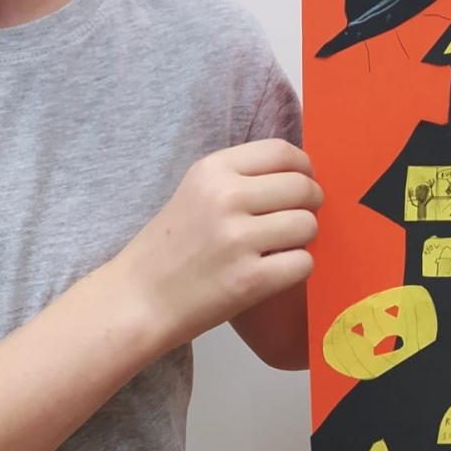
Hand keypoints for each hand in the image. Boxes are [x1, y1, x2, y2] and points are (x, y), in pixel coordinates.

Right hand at [111, 138, 321, 353]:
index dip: (304, 167)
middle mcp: (226, 198)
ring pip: (307, 225)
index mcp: (213, 170)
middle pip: (302, 187)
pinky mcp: (249, 280)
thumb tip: (300, 174)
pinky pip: (303, 263)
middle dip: (311, 203)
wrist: (139, 298)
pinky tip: (276, 271)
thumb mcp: (196, 191)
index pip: (282, 152)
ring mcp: (238, 240)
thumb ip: (240, 178)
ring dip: (304, 238)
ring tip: (282, 247)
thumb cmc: (171, 245)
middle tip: (299, 218)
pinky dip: (296, 268)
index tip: (304, 181)